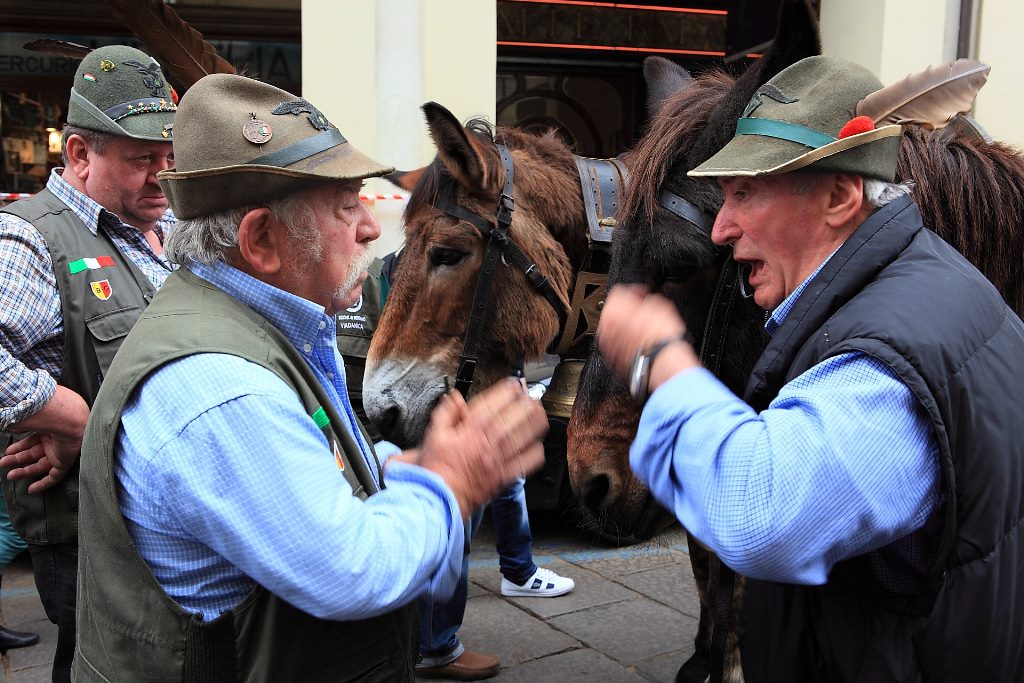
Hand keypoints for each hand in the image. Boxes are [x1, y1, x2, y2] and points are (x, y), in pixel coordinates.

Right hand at [2, 386, 87, 493]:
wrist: (65, 416)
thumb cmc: (44, 413)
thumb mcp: (25, 418)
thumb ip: (18, 425)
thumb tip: (10, 427)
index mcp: (47, 425)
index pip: (32, 439)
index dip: (19, 447)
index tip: (7, 452)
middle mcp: (55, 438)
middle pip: (34, 452)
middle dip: (17, 458)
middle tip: (2, 463)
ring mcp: (61, 449)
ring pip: (41, 464)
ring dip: (24, 471)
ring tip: (9, 475)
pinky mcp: (66, 460)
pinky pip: (56, 476)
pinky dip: (44, 483)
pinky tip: (31, 489)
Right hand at [417, 380, 547, 516]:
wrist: (438, 499)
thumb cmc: (435, 469)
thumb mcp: (433, 434)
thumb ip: (446, 413)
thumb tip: (456, 398)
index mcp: (471, 428)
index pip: (496, 402)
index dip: (509, 390)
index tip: (515, 384)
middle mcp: (489, 441)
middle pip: (517, 415)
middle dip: (527, 402)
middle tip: (532, 396)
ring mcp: (500, 459)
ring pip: (526, 435)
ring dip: (536, 422)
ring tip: (540, 413)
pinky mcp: (506, 476)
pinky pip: (528, 462)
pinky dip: (536, 452)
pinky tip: (538, 445)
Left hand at [597, 284, 698, 386]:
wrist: (662, 362)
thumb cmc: (661, 336)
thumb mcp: (659, 304)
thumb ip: (646, 298)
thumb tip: (645, 299)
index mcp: (613, 308)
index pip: (618, 291)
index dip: (634, 291)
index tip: (642, 295)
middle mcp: (605, 326)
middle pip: (614, 310)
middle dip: (627, 309)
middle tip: (643, 311)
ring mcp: (607, 344)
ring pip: (614, 328)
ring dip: (626, 325)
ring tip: (643, 327)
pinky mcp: (612, 358)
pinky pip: (617, 344)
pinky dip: (625, 341)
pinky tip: (641, 342)